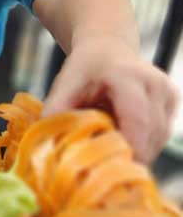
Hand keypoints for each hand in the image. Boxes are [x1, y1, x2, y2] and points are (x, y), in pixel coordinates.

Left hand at [43, 38, 178, 163]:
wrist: (106, 48)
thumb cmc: (83, 70)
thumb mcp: (64, 86)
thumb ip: (56, 113)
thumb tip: (47, 146)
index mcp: (127, 77)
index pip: (137, 121)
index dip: (128, 149)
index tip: (109, 168)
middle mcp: (155, 83)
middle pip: (150, 134)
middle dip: (130, 155)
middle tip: (104, 167)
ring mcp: (168, 92)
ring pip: (159, 139)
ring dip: (137, 150)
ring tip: (110, 147)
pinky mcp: (174, 101)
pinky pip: (161, 135)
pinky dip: (144, 143)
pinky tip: (122, 136)